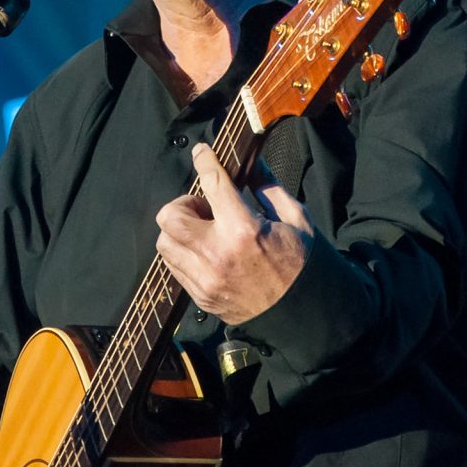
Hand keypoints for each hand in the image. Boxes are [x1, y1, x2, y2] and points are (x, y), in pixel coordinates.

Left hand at [155, 143, 313, 324]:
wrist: (302, 315)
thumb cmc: (302, 264)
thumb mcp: (295, 219)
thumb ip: (268, 187)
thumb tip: (251, 161)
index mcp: (244, 229)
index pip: (212, 183)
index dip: (204, 160)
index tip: (201, 151)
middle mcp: (217, 254)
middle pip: (170, 216)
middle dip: (184, 204)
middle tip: (205, 208)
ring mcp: (205, 278)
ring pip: (164, 242)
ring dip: (179, 230)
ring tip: (203, 232)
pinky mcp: (201, 296)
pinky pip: (173, 266)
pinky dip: (182, 253)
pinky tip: (204, 251)